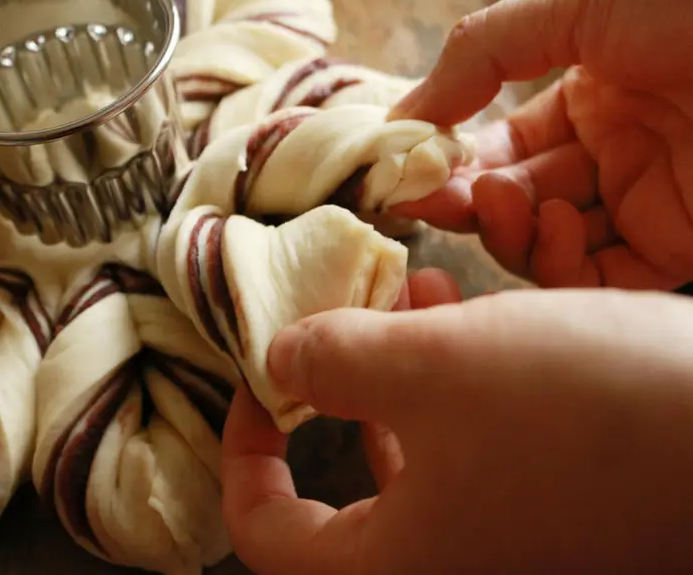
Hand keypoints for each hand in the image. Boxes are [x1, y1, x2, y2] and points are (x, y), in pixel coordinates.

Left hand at [221, 287, 692, 573]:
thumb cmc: (587, 412)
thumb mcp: (432, 366)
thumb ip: (333, 361)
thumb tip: (279, 361)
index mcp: (397, 565)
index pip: (267, 534)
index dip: (245, 454)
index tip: (257, 384)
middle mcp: (449, 566)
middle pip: (345, 487)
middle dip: (335, 386)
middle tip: (336, 318)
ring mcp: (507, 540)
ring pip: (418, 452)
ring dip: (399, 367)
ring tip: (407, 284)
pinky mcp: (557, 506)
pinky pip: (478, 444)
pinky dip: (458, 379)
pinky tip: (467, 306)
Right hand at [389, 0, 692, 290]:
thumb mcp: (573, 3)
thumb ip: (480, 55)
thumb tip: (403, 115)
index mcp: (589, 92)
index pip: (499, 146)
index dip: (451, 160)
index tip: (407, 173)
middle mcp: (612, 152)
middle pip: (515, 201)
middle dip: (469, 202)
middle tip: (435, 198)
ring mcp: (645, 200)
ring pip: (547, 245)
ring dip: (508, 231)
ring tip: (501, 200)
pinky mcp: (680, 243)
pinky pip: (599, 275)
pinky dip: (559, 262)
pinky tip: (551, 221)